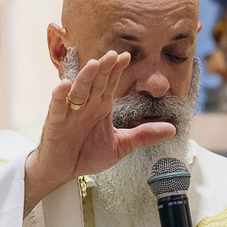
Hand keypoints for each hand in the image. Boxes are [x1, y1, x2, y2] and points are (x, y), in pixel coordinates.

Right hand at [24, 52, 173, 215]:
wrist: (62, 170)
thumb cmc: (86, 154)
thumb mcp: (121, 145)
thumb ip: (143, 135)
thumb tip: (172, 129)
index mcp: (101, 106)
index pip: (110, 83)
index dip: (117, 70)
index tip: (126, 56)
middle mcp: (86, 105)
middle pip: (96, 82)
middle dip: (104, 69)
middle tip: (113, 55)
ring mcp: (70, 112)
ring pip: (78, 91)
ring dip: (85, 78)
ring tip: (94, 65)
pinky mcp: (55, 122)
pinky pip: (57, 107)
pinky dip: (60, 96)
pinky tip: (65, 85)